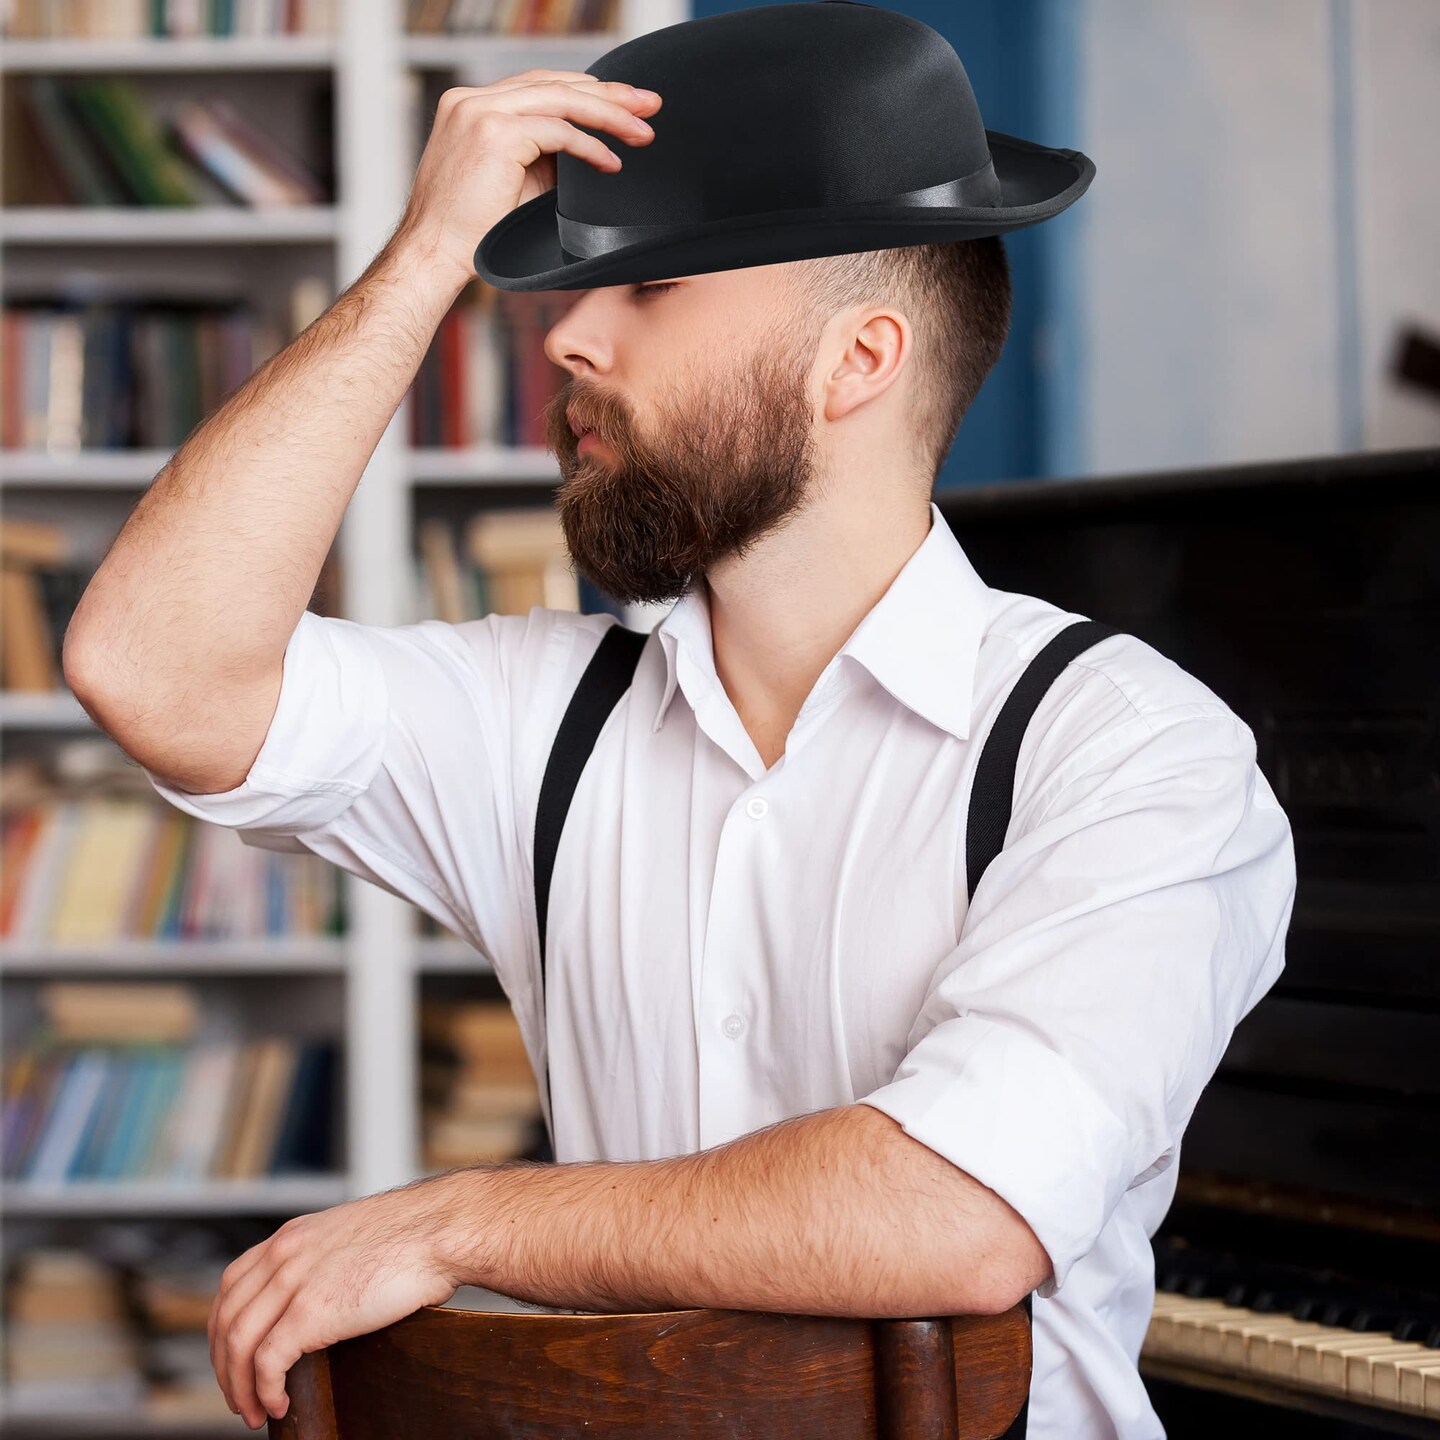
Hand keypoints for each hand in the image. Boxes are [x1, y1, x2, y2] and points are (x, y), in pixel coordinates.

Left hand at [208, 1176, 463, 1428]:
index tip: (234, 1358)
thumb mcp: (352, 1238)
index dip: (224, 1329)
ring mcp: (293, 1281)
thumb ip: (326, 1261)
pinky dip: (265, 1390)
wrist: (439, 1230)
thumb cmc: (414, 1235)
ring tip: (256, 1412)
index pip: (232, 1285)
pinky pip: (267, 1362)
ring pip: (239, 1345)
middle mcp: (284, 1255)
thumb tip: (326, 1298)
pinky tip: (279, 1403)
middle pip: (227, 1319)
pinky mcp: (310, 1311)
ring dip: (240, 1388)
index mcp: (293, 1236)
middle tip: (240, 1398)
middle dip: (225, 1367)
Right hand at [391, 69, 662, 291]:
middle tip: (650, 104)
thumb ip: (545, 156)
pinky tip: (612, 163)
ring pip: (562, 99)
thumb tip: (591, 148)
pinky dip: (589, 147)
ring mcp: (480, 111)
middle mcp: (474, 99)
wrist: (434, 255)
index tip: (625, 103)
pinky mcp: (493, 133)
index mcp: (473, 105)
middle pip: (556, 83)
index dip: (587, 91)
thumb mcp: (515, 181)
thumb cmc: (473, 232)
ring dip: (609, 115)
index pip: (540, 86)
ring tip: (643, 132)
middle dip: (610, 93)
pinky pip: (557, 132)